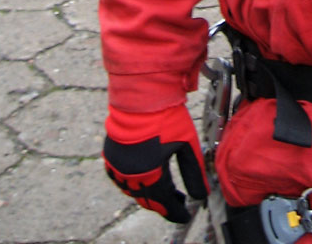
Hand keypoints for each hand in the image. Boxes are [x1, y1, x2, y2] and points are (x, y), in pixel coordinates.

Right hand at [103, 103, 208, 223]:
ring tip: (165, 189)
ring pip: (133, 191)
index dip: (175, 212)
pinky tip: (145, 177)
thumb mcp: (187, 145)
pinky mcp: (110, 155)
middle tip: (178, 201)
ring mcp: (118, 166)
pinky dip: (134, 182)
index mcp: (150, 175)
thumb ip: (194, 172)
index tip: (185, 215)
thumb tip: (201, 195)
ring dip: (148, 194)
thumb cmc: (166, 117)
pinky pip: (121, 179)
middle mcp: (130, 175)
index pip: (164, 204)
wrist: (142, 95)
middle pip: (147, 200)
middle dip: (163, 204)